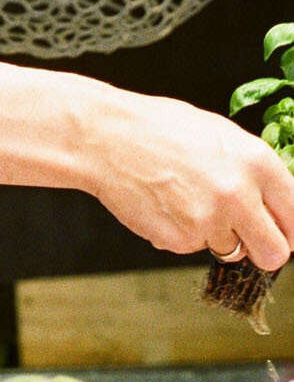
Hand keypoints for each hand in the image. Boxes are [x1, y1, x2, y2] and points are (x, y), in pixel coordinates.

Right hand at [86, 86, 293, 271]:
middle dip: (263, 251)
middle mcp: (239, 195)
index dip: (289, 229)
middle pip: (275, 253)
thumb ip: (252, 170)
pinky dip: (179, 233)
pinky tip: (162, 204)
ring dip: (212, 234)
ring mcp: (209, 221)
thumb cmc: (159, 129)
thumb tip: (273, 204)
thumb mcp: (220, 134)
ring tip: (183, 199)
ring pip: (229, 250)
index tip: (279, 232)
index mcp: (257, 162)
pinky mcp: (179, 240)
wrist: (105, 137)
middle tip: (244, 237)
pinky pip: (191, 247)